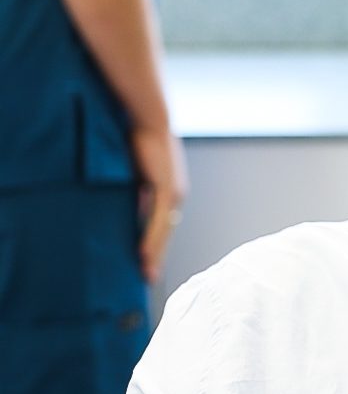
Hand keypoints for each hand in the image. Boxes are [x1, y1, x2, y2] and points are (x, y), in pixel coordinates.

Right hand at [130, 124, 187, 282]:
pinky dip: (151, 238)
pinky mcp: (166, 189)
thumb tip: (125, 208)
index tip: (145, 263)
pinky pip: (158, 219)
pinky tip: (142, 254)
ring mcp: (173, 193)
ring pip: (163, 231)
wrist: (146, 116)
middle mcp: (175, 195)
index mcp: (169, 191)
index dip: (154, 245)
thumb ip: (133, 190)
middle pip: (165, 233)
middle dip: (156, 256)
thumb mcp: (134, 170)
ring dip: (154, 253)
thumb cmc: (137, 137)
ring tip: (145, 273)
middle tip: (147, 278)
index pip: (161, 225)